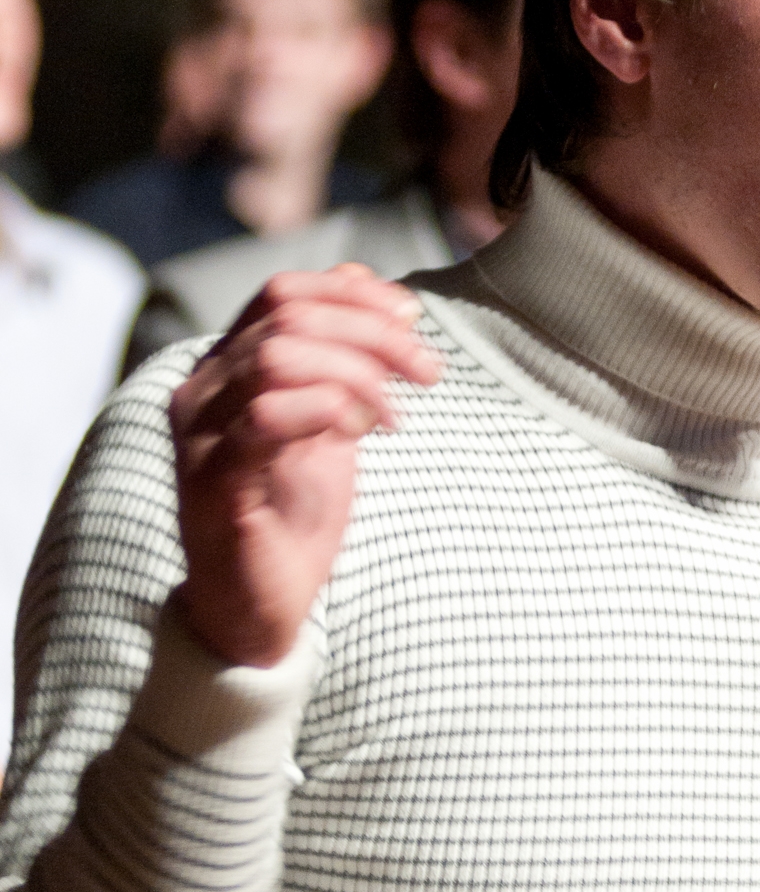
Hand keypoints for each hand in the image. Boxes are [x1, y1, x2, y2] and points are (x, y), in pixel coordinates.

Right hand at [170, 265, 441, 667]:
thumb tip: (372, 286)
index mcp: (224, 369)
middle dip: (371, 334)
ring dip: (355, 373)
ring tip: (393, 415)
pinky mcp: (217, 481)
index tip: (411, 317)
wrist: (258, 606)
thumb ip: (339, 360)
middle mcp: (202, 391)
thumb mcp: (326, 421)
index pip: (281, 294)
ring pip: (276, 357)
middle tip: (425, 370)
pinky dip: (327, 409)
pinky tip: (363, 430)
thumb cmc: (290, 513)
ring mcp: (202, 435)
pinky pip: (265, 417)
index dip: (352, 294)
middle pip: (287, 317)